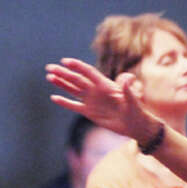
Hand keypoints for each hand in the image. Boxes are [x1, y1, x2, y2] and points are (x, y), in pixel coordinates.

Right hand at [45, 58, 160, 142]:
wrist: (135, 126)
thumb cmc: (136, 111)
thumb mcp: (133, 99)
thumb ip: (128, 89)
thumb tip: (129, 77)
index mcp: (105, 85)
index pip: (89, 72)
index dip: (78, 66)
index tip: (66, 61)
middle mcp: (96, 91)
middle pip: (77, 79)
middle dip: (63, 73)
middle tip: (49, 67)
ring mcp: (92, 101)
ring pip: (73, 90)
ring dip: (61, 84)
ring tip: (49, 77)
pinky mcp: (89, 112)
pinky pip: (74, 106)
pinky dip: (65, 102)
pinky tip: (54, 97)